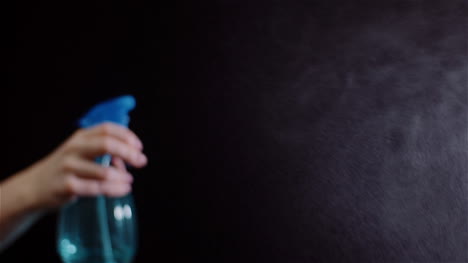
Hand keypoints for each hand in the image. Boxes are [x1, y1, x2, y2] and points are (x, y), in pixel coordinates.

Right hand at [17, 122, 146, 209]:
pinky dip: (115, 189)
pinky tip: (123, 189)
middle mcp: (74, 148)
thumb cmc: (66, 169)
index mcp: (80, 137)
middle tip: (142, 162)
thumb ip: (105, 151)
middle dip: (129, 153)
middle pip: (107, 144)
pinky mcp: (67, 186)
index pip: (107, 129)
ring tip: (129, 181)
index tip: (139, 147)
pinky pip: (97, 188)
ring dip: (122, 177)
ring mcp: (69, 167)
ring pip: (104, 171)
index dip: (127, 136)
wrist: (35, 187)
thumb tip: (130, 159)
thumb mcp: (81, 152)